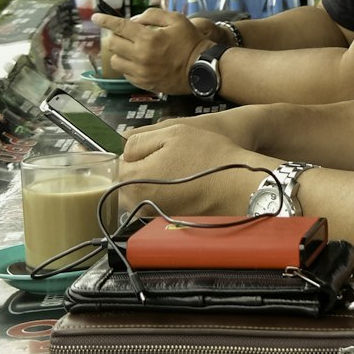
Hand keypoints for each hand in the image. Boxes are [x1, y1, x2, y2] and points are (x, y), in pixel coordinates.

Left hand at [92, 8, 223, 94]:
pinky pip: (125, 73)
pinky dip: (128, 65)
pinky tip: (139, 61)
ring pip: (115, 61)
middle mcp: (140, 56)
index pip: (119, 27)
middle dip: (116, 36)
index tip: (95, 17)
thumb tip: (134, 20)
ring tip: (132, 49)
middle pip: (113, 44)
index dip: (105, 20)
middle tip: (125, 34)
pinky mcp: (143, 83)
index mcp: (147, 38)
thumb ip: (152, 15)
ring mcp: (140, 72)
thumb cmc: (190, 41)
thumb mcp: (175, 19)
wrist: (200, 68)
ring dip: (120, 52)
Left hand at [117, 116, 263, 215]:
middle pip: (127, 182)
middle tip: (167, 157)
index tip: (156, 147)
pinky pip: (155, 203)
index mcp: (135, 181)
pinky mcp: (167, 221)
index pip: (120, 164)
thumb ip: (139, 140)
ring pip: (141, 193)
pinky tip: (182, 183)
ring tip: (176, 169)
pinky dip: (163, 193)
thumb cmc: (205, 154)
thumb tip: (125, 153)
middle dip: (140, 168)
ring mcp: (153, 215)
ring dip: (151, 181)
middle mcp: (139, 204)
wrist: (234, 182)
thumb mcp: (171, 132)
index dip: (138, 151)